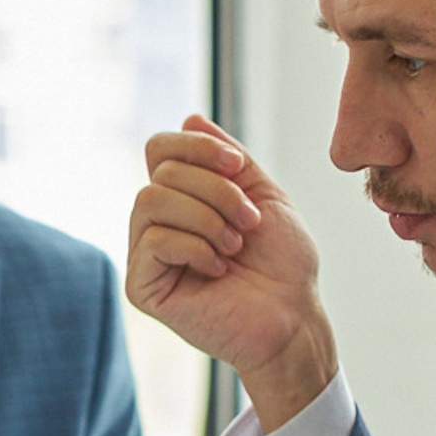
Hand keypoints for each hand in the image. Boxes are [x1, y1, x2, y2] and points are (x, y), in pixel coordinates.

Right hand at [127, 113, 337, 429]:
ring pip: (151, 200)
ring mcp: (146, 254)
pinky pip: (154, 240)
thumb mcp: (263, 195)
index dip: (195, 147)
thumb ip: (227, 159)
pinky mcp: (142, 286)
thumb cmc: (283, 263)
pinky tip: (217, 268)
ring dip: (206, 218)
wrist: (293, 317)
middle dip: (216, 190)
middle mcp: (157, 222)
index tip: (238, 166)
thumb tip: (189, 118)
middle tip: (249, 224)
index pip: (160, 149)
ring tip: (234, 245)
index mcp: (182, 198)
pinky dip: (194, 247)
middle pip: (161, 173)